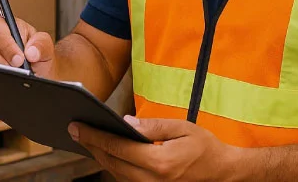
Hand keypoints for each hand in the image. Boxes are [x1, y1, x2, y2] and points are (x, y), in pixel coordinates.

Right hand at [0, 11, 56, 78]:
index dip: (7, 45)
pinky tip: (2, 83)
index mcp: (3, 22)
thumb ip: (42, 45)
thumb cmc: (37, 54)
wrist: (36, 72)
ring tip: (11, 78)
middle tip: (14, 71)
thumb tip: (31, 52)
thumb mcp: (46, 47)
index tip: (19, 60)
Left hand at [69, 116, 238, 180]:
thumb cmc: (205, 147)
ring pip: (116, 173)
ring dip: (99, 156)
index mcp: (159, 162)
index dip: (95, 136)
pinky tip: (106, 152)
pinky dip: (112, 165)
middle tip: (74, 129)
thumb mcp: (182, 128)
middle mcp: (152, 180)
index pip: (118, 148)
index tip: (78, 125)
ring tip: (86, 138)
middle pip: (112, 163)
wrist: (222, 173)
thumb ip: (153, 126)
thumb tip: (125, 122)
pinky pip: (125, 179)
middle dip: (91, 145)